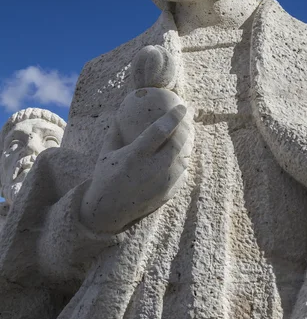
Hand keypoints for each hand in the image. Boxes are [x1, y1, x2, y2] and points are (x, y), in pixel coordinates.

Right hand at [80, 104, 192, 233]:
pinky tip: (181, 155)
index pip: (160, 130)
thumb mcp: (107, 152)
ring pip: (184, 158)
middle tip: (188, 118)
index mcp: (135, 156)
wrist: (109, 212)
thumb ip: (116, 132)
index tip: (182, 107)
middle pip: (178, 143)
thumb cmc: (106, 177)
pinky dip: (183, 162)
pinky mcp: (169, 193)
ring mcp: (163, 182)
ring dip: (187, 145)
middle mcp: (152, 169)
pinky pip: (183, 173)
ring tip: (187, 134)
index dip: (174, 117)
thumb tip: (122, 112)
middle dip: (186, 128)